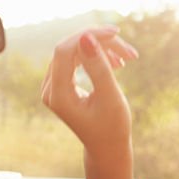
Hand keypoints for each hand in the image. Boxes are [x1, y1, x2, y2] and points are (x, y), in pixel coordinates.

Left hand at [41, 27, 138, 160]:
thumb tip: (86, 37)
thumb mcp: (109, 97)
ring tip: (127, 59)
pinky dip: (96, 57)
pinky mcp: (61, 83)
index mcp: (58, 95)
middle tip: (129, 51)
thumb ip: (98, 67)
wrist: (107, 146)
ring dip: (101, 50)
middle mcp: (50, 89)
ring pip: (75, 52)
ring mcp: (53, 86)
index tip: (115, 33)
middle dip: (99, 43)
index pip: (64, 51)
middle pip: (70, 49)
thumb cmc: (112, 127)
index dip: (88, 36)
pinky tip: (117, 63)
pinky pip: (76, 59)